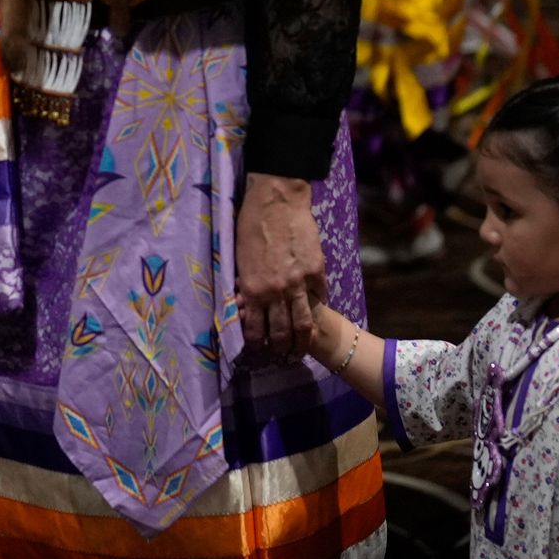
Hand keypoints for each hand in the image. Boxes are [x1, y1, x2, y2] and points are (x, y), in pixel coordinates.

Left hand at [233, 172, 326, 358]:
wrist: (276, 201)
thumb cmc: (250, 225)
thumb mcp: (238, 259)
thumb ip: (246, 285)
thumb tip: (246, 306)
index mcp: (253, 290)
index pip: (255, 330)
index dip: (258, 346)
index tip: (260, 352)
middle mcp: (277, 292)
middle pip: (283, 333)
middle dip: (282, 350)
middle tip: (283, 357)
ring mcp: (299, 283)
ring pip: (304, 323)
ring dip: (303, 341)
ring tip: (302, 349)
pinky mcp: (317, 271)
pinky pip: (319, 296)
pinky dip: (317, 306)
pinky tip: (316, 313)